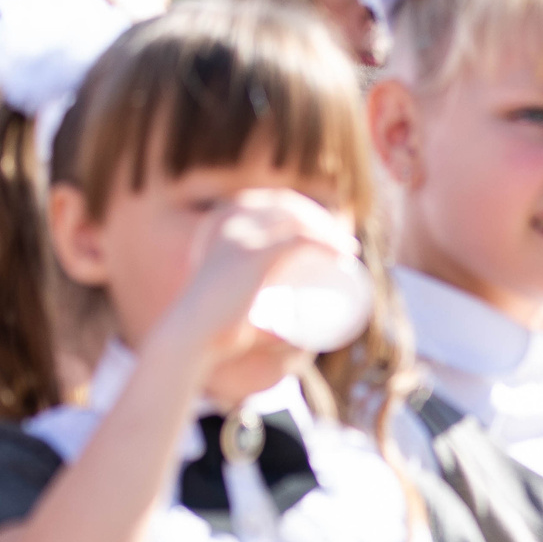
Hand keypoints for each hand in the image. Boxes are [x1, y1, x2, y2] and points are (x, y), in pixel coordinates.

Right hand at [151, 189, 358, 379]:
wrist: (193, 337)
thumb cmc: (217, 331)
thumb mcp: (238, 307)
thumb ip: (263, 317)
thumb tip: (295, 337)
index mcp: (226, 222)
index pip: (276, 203)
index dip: (308, 213)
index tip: (330, 236)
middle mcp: (233, 220)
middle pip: (292, 209)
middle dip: (323, 221)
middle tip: (344, 248)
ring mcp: (244, 236)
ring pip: (300, 222)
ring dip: (330, 231)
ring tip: (349, 251)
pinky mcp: (254, 256)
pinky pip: (300, 240)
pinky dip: (327, 245)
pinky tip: (345, 252)